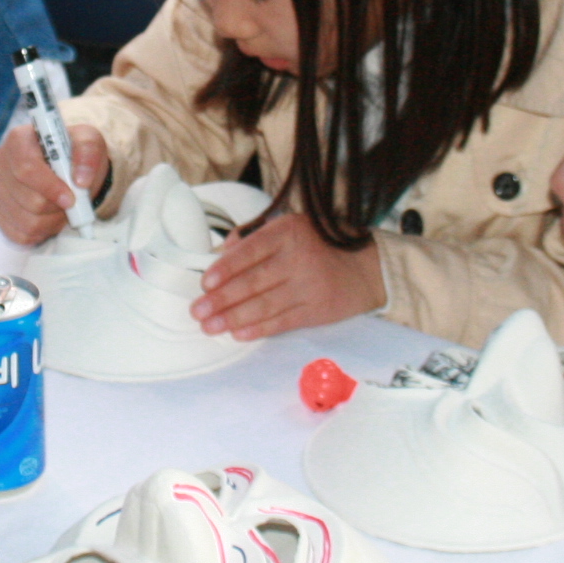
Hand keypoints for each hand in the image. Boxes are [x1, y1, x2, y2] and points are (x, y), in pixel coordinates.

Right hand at [0, 118, 104, 243]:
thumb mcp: (88, 141)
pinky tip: (49, 218)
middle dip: (55, 207)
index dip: (50, 188)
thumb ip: (88, 152)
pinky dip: (41, 232)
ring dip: (51, 221)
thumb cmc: (74, 154)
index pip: (26, 168)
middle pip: (27, 199)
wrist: (68, 169)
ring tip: (61, 210)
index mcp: (19, 139)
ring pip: (25, 221)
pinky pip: (19, 234)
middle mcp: (1, 162)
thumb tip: (81, 180)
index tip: (70, 199)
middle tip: (71, 203)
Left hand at [192, 215, 383, 339]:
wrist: (365, 268)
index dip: (225, 268)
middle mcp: (298, 258)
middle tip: (198, 311)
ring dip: (233, 318)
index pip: (250, 251)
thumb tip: (219, 255)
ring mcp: (308, 286)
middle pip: (253, 281)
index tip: (205, 283)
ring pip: (264, 305)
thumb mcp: (289, 228)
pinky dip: (258, 329)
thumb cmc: (318, 246)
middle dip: (221, 299)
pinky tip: (238, 333)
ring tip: (210, 326)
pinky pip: (282, 322)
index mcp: (287, 233)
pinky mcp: (317, 311)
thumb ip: (254, 239)